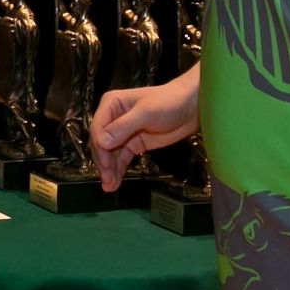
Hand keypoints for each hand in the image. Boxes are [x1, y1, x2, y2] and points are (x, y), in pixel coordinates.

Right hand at [89, 74, 199, 190]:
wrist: (191, 107)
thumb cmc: (169, 103)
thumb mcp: (146, 112)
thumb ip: (124, 126)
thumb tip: (102, 142)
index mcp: (111, 104)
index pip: (98, 128)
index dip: (100, 147)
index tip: (106, 164)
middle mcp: (113, 118)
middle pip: (101, 143)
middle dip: (104, 162)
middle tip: (108, 180)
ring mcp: (122, 132)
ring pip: (110, 153)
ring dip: (109, 170)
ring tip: (110, 187)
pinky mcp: (133, 143)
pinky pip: (121, 158)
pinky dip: (118, 170)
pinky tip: (115, 182)